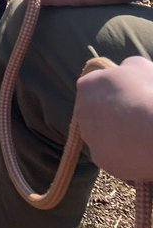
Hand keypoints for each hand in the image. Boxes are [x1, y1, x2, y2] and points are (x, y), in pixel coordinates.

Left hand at [76, 56, 152, 181]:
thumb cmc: (149, 92)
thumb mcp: (140, 67)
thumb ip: (127, 68)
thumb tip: (124, 71)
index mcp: (87, 86)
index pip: (96, 89)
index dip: (116, 95)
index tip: (132, 100)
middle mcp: (81, 112)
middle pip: (98, 115)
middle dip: (115, 118)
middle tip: (139, 121)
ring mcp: (89, 138)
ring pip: (105, 139)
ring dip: (120, 139)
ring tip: (143, 138)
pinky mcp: (102, 160)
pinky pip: (114, 159)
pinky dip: (127, 158)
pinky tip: (143, 155)